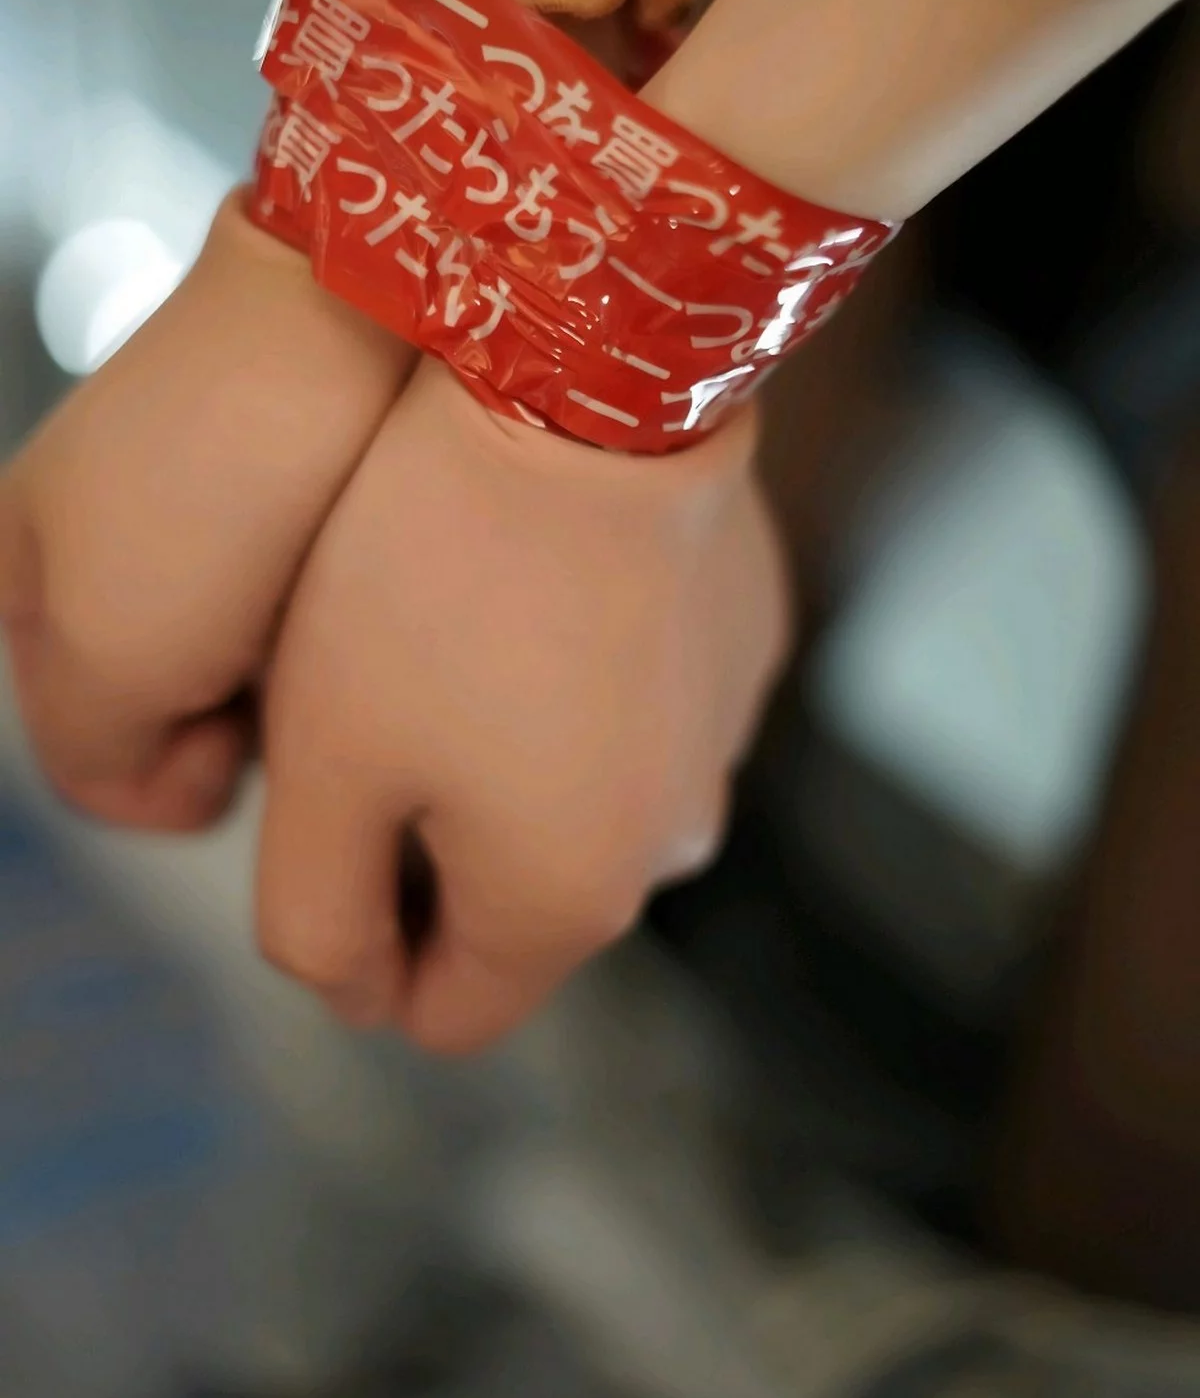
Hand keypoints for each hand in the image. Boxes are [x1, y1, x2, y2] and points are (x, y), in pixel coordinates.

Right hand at [0, 191, 412, 828]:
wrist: (350, 306)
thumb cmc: (214, 479)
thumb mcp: (107, 649)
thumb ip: (98, 756)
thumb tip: (175, 781)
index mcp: (22, 578)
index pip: (88, 758)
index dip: (162, 775)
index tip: (225, 735)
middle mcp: (106, 549)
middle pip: (176, 712)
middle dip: (231, 721)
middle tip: (278, 660)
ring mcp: (200, 512)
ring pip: (249, 668)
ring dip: (291, 673)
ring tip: (330, 608)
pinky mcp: (284, 482)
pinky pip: (305, 601)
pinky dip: (334, 615)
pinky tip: (366, 576)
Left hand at [256, 357, 788, 1051]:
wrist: (584, 383)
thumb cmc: (432, 572)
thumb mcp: (325, 767)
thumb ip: (319, 921)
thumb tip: (356, 991)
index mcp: (564, 904)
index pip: (444, 1013)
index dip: (361, 955)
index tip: (316, 836)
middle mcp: (670, 845)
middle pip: (515, 906)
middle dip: (430, 845)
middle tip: (365, 713)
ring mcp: (720, 740)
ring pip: (578, 799)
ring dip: (510, 756)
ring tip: (448, 631)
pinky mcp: (746, 643)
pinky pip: (638, 706)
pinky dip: (581, 679)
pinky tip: (533, 582)